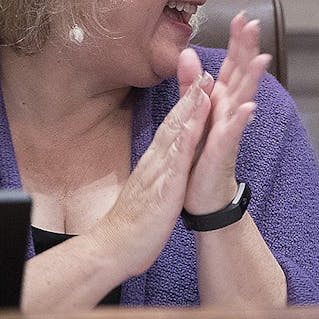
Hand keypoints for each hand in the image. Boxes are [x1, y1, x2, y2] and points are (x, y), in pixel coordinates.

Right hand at [90, 81, 210, 276]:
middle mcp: (156, 162)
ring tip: (205, 85)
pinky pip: (176, 164)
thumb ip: (155, 171)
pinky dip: (186, 143)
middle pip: (175, 122)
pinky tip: (194, 127)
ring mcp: (159, 174)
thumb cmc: (131, 223)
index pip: (174, 127)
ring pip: (176, 135)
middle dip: (192, 95)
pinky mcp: (163, 190)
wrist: (111, 248)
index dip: (188, 103)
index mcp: (155, 162)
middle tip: (207, 69)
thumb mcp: (148, 189)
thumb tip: (162, 158)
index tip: (201, 81)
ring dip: (191, 110)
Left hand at [182, 12, 270, 214]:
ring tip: (261, 59)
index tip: (242, 15)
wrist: (204, 195)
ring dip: (252, 79)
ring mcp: (228, 130)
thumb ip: (192, 83)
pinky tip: (248, 107)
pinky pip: (232, 133)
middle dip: (247, 49)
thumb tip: (188, 52)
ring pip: (242, 98)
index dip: (237, 41)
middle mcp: (229, 111)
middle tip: (254, 24)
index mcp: (221, 100)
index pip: (232, 65)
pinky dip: (241, 119)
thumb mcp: (194, 113)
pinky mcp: (223, 150)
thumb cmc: (200, 154)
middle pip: (241, 74)